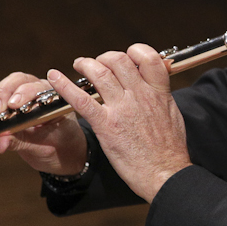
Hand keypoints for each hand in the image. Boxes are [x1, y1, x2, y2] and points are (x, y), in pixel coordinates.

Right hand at [0, 71, 88, 174]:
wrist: (64, 155)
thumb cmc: (60, 147)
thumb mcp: (43, 147)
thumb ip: (21, 143)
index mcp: (52, 98)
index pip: (35, 87)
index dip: (22, 94)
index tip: (12, 106)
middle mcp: (35, 91)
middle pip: (15, 82)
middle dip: (0, 94)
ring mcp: (19, 97)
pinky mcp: (5, 107)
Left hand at [46, 43, 190, 201]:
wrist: (165, 173)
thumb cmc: (170, 151)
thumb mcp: (172, 116)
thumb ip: (161, 98)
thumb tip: (154, 89)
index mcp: (158, 93)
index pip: (149, 57)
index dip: (134, 52)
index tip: (126, 57)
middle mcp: (140, 96)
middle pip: (118, 60)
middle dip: (104, 58)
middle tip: (97, 64)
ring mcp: (121, 109)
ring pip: (99, 73)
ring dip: (85, 65)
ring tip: (79, 65)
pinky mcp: (105, 125)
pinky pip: (81, 99)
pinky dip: (64, 86)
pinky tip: (54, 77)